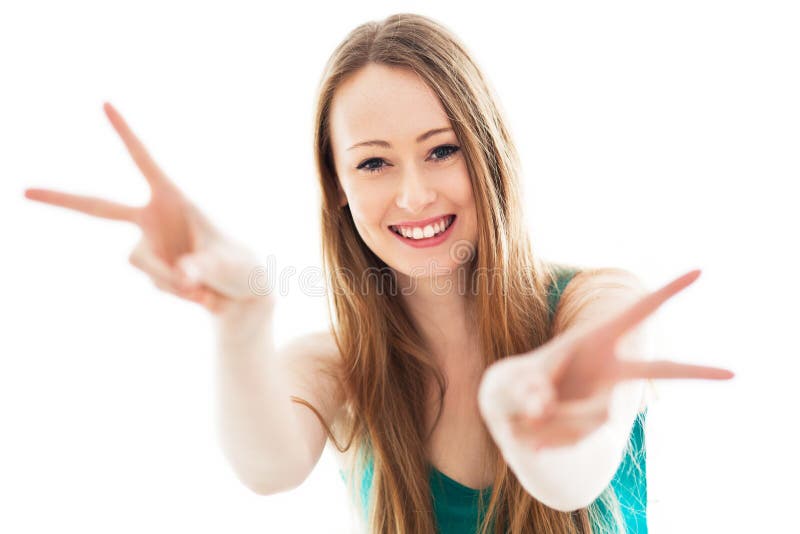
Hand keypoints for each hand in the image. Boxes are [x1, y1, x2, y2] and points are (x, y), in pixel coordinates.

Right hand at [24, 102, 268, 315]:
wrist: (243, 293)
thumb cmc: (241, 266)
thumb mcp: (226, 264)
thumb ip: (202, 268)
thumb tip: (182, 276)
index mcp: (173, 197)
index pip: (144, 161)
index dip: (125, 134)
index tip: (105, 104)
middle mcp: (153, 217)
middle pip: (97, 208)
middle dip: (60, 199)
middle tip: (23, 191)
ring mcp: (149, 244)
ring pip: (140, 264)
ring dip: (172, 280)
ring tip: (204, 285)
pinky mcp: (151, 270)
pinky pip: (155, 284)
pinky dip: (179, 293)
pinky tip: (200, 293)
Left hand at [478, 269, 733, 450]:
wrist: (514, 413)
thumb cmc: (518, 383)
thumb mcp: (515, 380)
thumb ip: (529, 389)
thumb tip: (542, 408)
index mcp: (596, 337)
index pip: (637, 312)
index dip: (667, 292)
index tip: (699, 271)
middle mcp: (610, 367)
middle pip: (657, 371)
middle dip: (696, 374)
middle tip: (733, 374)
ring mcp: (608, 398)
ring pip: (592, 414)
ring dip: (552, 418)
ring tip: (528, 413)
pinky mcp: (598, 425)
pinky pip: (577, 436)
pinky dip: (549, 438)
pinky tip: (533, 437)